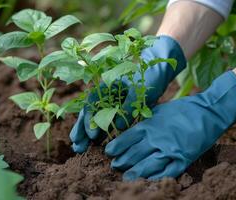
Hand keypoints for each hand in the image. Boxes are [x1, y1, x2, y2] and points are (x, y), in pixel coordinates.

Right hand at [70, 36, 186, 152]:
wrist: (158, 70)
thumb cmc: (148, 76)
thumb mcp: (138, 91)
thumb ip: (128, 107)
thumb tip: (118, 127)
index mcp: (106, 87)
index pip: (91, 105)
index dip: (89, 121)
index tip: (92, 136)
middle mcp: (105, 96)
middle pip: (88, 114)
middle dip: (81, 131)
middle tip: (77, 147)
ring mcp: (111, 103)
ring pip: (95, 119)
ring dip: (87, 134)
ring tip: (80, 148)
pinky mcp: (119, 110)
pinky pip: (107, 122)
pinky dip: (101, 132)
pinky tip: (96, 144)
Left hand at [105, 71, 235, 180]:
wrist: (207, 111)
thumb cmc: (181, 109)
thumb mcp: (158, 110)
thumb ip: (144, 122)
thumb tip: (130, 131)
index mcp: (149, 125)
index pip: (126, 139)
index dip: (116, 148)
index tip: (109, 152)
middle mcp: (156, 138)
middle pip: (133, 154)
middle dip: (121, 162)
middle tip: (114, 166)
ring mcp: (170, 150)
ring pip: (147, 166)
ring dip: (135, 172)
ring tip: (126, 177)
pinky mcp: (183, 159)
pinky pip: (166, 172)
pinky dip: (155, 178)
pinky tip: (147, 180)